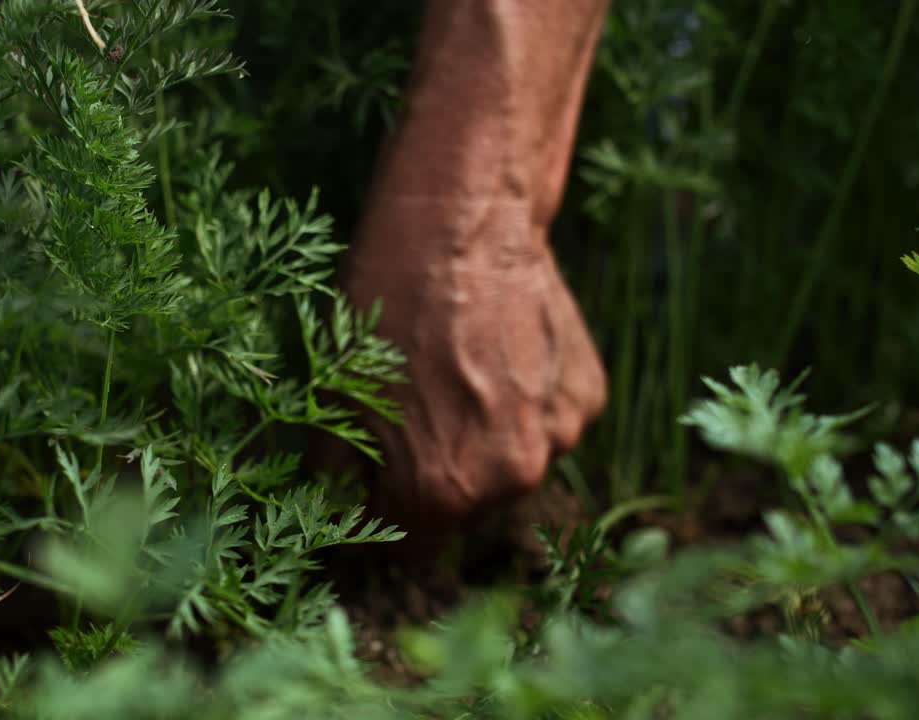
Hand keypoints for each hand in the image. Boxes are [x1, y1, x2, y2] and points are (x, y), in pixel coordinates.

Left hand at [338, 198, 606, 557]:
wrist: (461, 224)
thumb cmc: (386, 306)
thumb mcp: (330, 394)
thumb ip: (332, 474)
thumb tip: (330, 510)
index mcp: (443, 491)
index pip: (408, 547)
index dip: (380, 517)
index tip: (370, 483)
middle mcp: (511, 479)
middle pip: (463, 509)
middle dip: (435, 474)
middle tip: (413, 410)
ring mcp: (560, 435)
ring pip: (509, 464)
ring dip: (483, 439)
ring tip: (457, 373)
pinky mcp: (588, 395)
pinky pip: (546, 423)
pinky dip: (523, 403)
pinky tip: (497, 352)